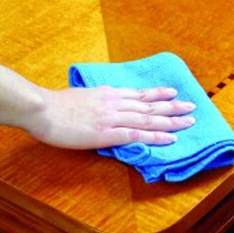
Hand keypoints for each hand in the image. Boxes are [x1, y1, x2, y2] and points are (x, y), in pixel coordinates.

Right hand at [21, 85, 195, 149]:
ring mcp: (113, 118)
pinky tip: (170, 139)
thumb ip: (96, 101)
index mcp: (107, 94)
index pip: (138, 94)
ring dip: (170, 120)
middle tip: (191, 106)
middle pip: (149, 105)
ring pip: (148, 119)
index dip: (157, 95)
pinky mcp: (107, 133)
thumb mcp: (80, 97)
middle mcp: (115, 103)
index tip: (172, 93)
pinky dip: (155, 137)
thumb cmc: (56, 105)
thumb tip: (103, 106)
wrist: (42, 109)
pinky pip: (137, 135)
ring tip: (189, 121)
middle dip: (172, 107)